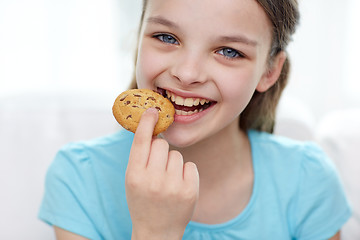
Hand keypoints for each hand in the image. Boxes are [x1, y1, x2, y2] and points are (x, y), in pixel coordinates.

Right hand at [125, 108, 198, 239]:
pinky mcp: (190, 191)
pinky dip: (185, 172)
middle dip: (160, 150)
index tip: (152, 110)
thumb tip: (152, 129)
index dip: (147, 123)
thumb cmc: (142, 200)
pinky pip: (189, 165)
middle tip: (157, 166)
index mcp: (134, 176)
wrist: (157, 231)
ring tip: (167, 181)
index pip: (141, 142)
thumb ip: (139, 157)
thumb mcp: (132, 180)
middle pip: (161, 145)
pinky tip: (178, 186)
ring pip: (176, 155)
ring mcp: (173, 186)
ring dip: (172, 163)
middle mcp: (153, 180)